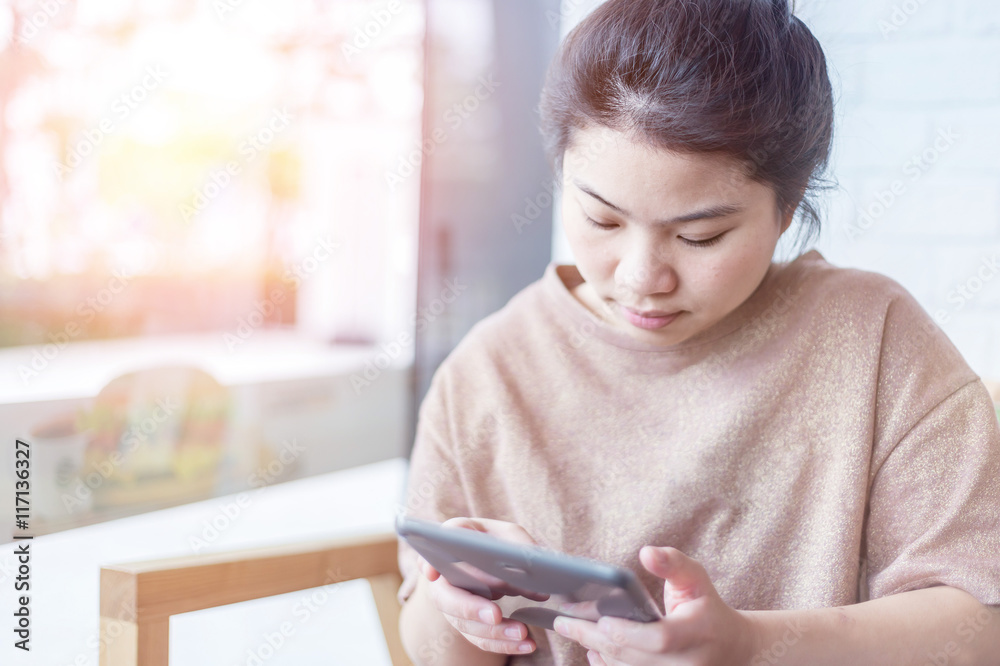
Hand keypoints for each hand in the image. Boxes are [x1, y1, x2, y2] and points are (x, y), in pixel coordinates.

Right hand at [418, 517, 544, 654]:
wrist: (495, 561)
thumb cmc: (501, 542)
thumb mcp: (512, 537)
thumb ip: (522, 551)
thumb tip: (537, 585)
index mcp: (453, 540)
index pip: (438, 547)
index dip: (430, 560)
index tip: (431, 572)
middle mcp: (443, 573)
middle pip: (445, 595)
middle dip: (470, 607)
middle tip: (495, 615)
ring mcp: (451, 601)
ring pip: (463, 622)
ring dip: (493, 631)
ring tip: (522, 633)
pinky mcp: (464, 621)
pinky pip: (478, 637)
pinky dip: (502, 643)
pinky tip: (525, 644)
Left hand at [552, 546, 757, 664]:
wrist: (731, 649)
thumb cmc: (708, 607)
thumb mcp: (697, 579)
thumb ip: (673, 563)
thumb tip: (646, 553)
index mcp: (695, 633)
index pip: (659, 638)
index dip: (627, 631)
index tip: (600, 618)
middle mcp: (684, 662)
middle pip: (632, 655)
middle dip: (593, 637)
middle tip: (563, 622)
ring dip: (596, 649)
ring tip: (570, 629)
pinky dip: (608, 664)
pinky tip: (592, 649)